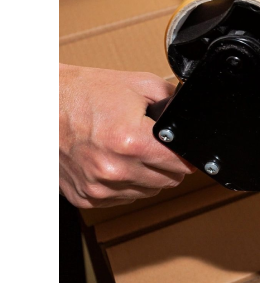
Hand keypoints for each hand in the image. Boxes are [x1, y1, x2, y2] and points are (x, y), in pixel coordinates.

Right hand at [59, 64, 195, 208]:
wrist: (46, 104)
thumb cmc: (86, 93)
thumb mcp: (139, 85)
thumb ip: (172, 102)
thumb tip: (191, 118)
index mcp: (131, 141)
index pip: (182, 165)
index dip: (185, 155)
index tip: (179, 150)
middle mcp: (115, 169)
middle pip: (169, 181)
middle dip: (167, 164)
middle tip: (152, 146)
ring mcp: (98, 187)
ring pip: (149, 192)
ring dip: (147, 176)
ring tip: (130, 152)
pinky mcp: (85, 197)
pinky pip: (123, 198)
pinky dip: (125, 184)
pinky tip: (114, 162)